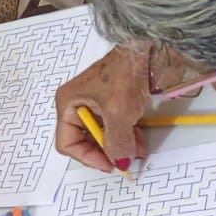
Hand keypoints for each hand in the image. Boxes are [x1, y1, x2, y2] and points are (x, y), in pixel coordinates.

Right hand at [54, 45, 149, 172]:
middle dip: (106, 152)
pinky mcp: (113, 103)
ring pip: (103, 136)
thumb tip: (119, 161)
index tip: (108, 164)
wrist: (148, 51)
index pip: (67, 143)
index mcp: (68, 104)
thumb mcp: (118, 112)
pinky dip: (127, 136)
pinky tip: (138, 138)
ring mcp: (96, 105)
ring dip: (119, 146)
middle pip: (86, 141)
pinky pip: (116, 128)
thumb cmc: (124, 70)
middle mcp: (78, 105)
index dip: (88, 157)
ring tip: (135, 148)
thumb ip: (117, 141)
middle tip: (123, 159)